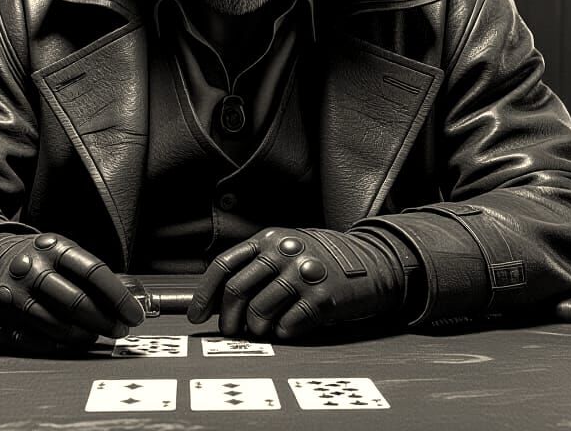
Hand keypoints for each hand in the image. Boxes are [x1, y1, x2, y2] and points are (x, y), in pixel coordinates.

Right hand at [0, 232, 143, 351]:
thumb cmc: (36, 262)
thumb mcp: (60, 253)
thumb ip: (89, 274)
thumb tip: (129, 302)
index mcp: (54, 247)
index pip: (95, 272)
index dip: (119, 298)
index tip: (134, 316)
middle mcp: (32, 267)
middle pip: (77, 301)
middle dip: (105, 321)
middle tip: (119, 331)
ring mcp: (13, 291)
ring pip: (56, 324)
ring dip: (82, 336)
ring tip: (93, 337)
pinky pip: (33, 338)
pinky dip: (56, 345)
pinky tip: (67, 343)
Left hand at [187, 227, 405, 340]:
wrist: (373, 263)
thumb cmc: (322, 261)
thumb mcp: (288, 248)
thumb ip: (256, 265)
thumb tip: (218, 301)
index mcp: (269, 238)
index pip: (223, 265)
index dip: (204, 294)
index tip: (197, 316)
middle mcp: (283, 253)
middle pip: (236, 291)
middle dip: (228, 319)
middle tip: (232, 331)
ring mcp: (303, 275)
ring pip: (258, 311)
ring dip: (256, 328)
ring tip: (265, 329)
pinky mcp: (322, 299)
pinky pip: (287, 325)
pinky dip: (282, 332)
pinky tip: (289, 327)